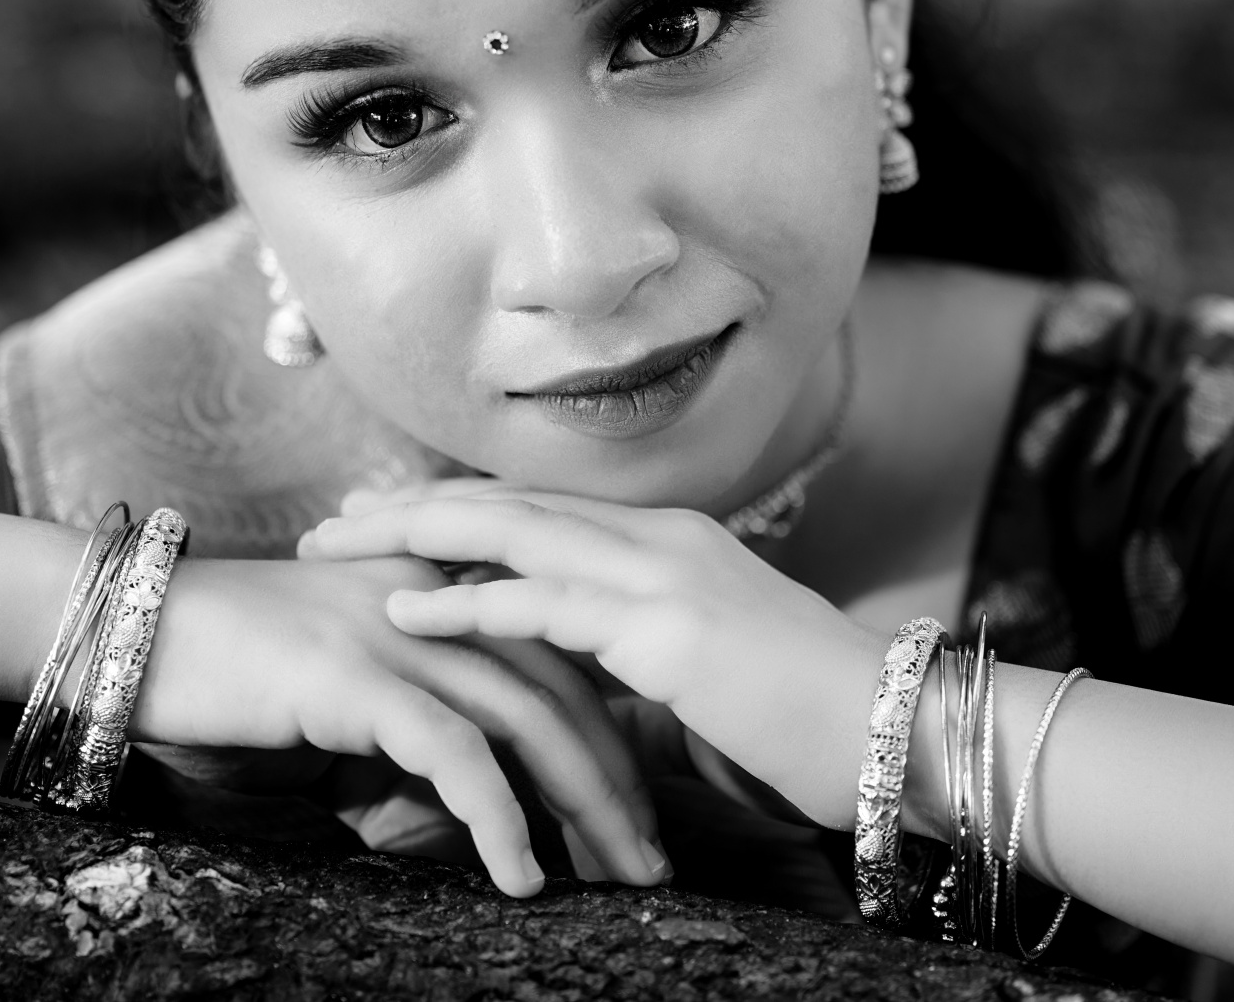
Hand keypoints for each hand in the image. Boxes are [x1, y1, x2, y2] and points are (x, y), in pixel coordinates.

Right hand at [136, 555, 667, 895]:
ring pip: (527, 716)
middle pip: (563, 687)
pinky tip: (521, 878)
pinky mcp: (354, 673)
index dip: (609, 731)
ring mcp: (395, 629)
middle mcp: (432, 596)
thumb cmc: (226, 677)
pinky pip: (451, 751)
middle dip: (618, 779)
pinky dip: (497, 818)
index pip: (555, 656)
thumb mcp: (339, 704)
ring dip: (583, 806)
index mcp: (439, 589)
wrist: (125, 632)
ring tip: (617, 878)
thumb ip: (407, 738)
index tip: (642, 809)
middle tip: (654, 860)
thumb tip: (465, 811)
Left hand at [298, 490, 887, 829]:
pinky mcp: (666, 628)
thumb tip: (583, 700)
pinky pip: (544, 604)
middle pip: (508, 501)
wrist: (903, 732)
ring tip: (337, 546)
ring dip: (412, 536)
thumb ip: (640, 673)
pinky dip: (467, 604)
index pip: (540, 506)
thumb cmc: (819, 721)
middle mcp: (662, 536)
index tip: (384, 514)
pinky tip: (405, 614)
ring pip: (510, 532)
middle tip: (330, 518)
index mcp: (672, 541)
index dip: (457, 505)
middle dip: (411, 505)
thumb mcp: (712, 680)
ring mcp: (664, 572)